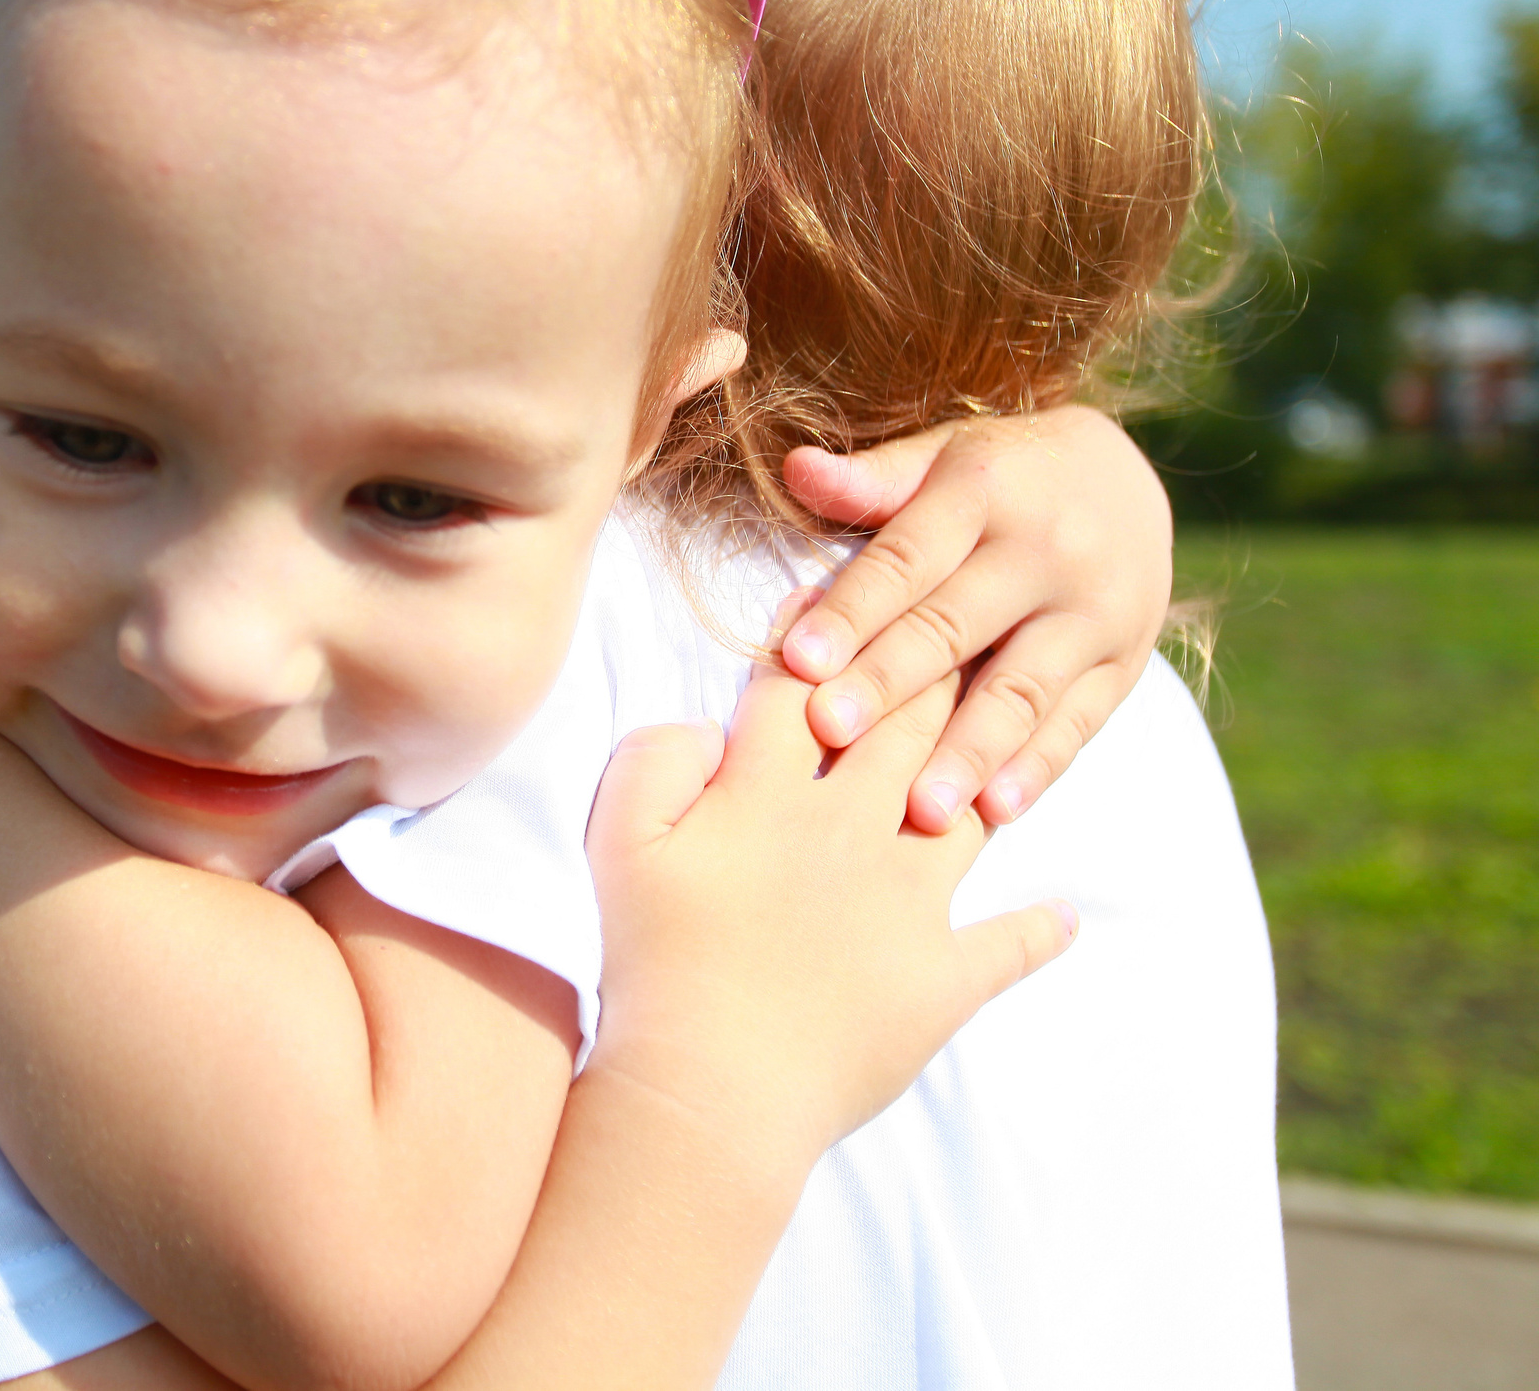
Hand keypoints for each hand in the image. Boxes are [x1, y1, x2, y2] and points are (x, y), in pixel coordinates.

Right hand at [584, 652, 1076, 1160]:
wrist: (713, 1087)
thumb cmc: (652, 962)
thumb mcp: (618, 843)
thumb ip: (653, 761)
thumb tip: (705, 727)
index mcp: (767, 794)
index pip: (800, 689)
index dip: (816, 633)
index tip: (838, 595)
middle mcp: (851, 831)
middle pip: (900, 728)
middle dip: (928, 666)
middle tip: (957, 622)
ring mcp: (908, 904)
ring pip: (965, 811)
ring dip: (989, 764)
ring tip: (1010, 729)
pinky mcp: (940, 977)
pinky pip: (1005, 947)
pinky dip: (1037, 931)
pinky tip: (1063, 915)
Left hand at [777, 405, 1172, 832]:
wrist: (1128, 478)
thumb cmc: (998, 473)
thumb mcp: (940, 456)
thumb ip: (870, 480)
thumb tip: (796, 468)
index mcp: (986, 490)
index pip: (907, 558)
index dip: (851, 610)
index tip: (797, 661)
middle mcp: (1048, 550)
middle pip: (955, 626)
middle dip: (890, 683)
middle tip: (832, 732)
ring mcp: (1095, 611)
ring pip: (1022, 689)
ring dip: (969, 752)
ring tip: (920, 809)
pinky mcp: (1125, 662)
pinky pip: (1079, 722)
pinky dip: (1037, 769)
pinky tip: (996, 812)